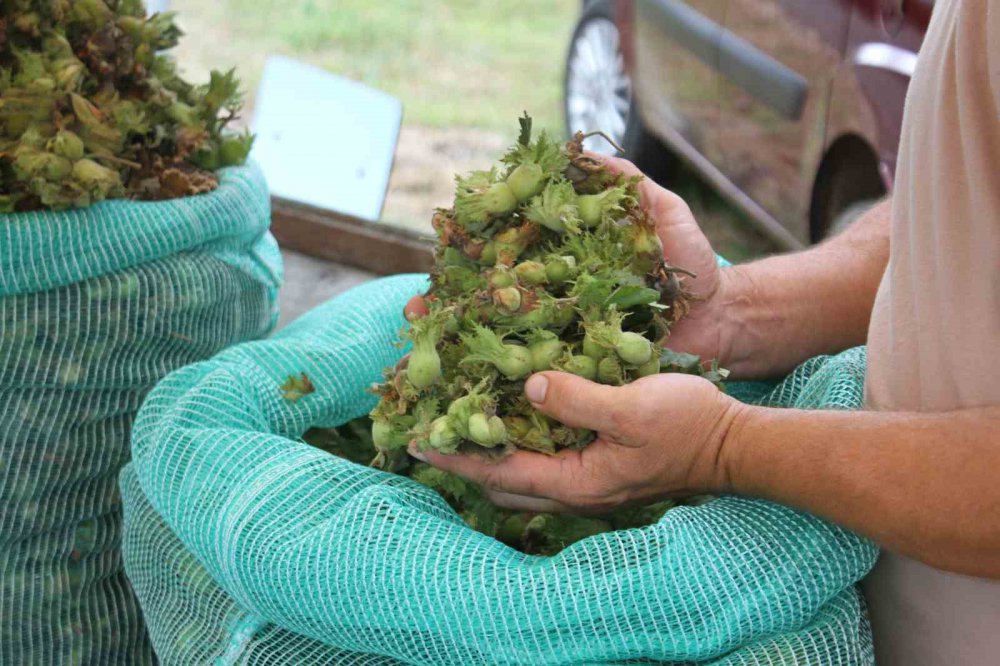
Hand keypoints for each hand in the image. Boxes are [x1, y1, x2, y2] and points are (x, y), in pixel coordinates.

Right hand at [405, 155, 741, 366]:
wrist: (725, 321)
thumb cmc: (695, 269)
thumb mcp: (666, 217)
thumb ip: (630, 186)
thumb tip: (585, 153)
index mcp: (569, 264)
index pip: (508, 257)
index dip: (472, 259)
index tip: (438, 255)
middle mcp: (561, 302)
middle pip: (495, 305)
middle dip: (452, 310)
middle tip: (416, 316)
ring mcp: (572, 339)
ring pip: (509, 346)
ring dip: (466, 352)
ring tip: (428, 357)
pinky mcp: (588, 372)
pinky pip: (545, 380)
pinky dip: (509, 386)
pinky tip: (474, 392)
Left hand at [408, 370, 745, 513]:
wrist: (732, 444)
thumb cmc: (687, 425)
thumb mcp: (632, 408)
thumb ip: (577, 400)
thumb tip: (528, 388)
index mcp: (577, 483)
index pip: (500, 472)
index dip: (456, 453)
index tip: (416, 439)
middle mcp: (574, 490)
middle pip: (502, 482)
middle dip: (463, 458)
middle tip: (428, 430)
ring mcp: (586, 483)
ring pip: (520, 477)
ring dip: (487, 454)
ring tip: (458, 424)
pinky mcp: (598, 468)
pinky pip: (542, 462)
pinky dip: (517, 445)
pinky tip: (511, 418)